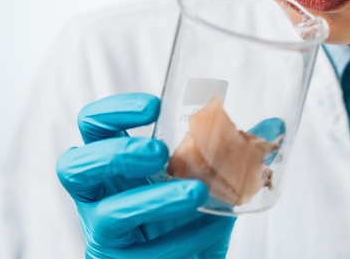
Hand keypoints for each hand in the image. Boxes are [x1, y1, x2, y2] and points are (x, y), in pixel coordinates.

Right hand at [56, 93, 233, 258]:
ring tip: (196, 191)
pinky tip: (212, 225)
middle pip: (75, 166)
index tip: (154, 105)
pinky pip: (146, 254)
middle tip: (159, 150)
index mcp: (116, 166)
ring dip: (153, 199)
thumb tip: (275, 123)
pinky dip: (185, 238)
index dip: (113, 112)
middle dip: (117, 153)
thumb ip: (234, 151)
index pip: (92, 129)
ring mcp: (106, 234)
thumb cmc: (191, 217)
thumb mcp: (211, 178)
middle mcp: (101, 197)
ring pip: (107, 215)